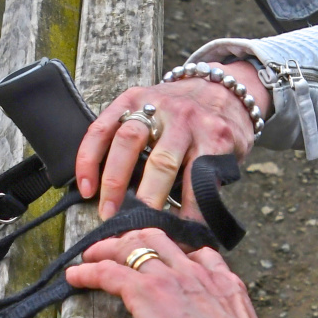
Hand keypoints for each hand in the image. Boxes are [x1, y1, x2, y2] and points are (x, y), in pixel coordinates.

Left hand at [65, 228, 275, 317]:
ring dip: (107, 249)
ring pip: (132, 246)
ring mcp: (170, 278)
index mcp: (224, 283)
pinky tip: (74, 276)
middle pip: (159, 238)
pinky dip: (88, 271)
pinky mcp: (146, 292)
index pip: (197, 253)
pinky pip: (109, 273)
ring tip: (90, 256)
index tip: (163, 259)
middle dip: (135, 238)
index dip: (175, 252)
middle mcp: (196, 272)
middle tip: (118, 248)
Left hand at [75, 71, 271, 219]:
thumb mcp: (150, 110)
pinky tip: (185, 224)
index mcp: (135, 100)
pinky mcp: (216, 139)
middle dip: (115, 184)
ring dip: (151, 199)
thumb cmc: (181, 112)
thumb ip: (129, 138)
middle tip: (112, 217)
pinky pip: (199, 178)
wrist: (230, 92)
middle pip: (128, 142)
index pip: (102, 129)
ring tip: (145, 225)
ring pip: (163, 163)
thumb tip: (105, 189)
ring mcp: (189, 122)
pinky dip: (190, 207)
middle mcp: (160, 107)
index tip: (87, 192)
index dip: (88, 161)